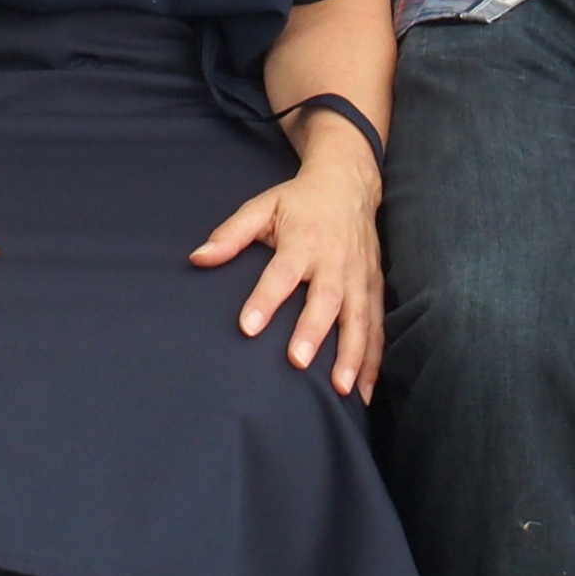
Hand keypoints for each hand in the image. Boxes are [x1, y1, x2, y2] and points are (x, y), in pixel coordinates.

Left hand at [191, 136, 384, 399]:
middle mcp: (334, 261)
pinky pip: (377, 325)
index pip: (282, 273)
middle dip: (313, 331)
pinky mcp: (374, 288)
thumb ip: (230, 235)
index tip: (248, 327)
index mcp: (303, 241)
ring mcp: (358, 277)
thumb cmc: (298, 202)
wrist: (349, 184)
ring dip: (352, 355)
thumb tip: (197, 258)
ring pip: (359, 318)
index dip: (265, 299)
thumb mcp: (262, 208)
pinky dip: (374, 359)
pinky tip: (365, 390)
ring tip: (342, 389)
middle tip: (297, 362)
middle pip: (325, 299)